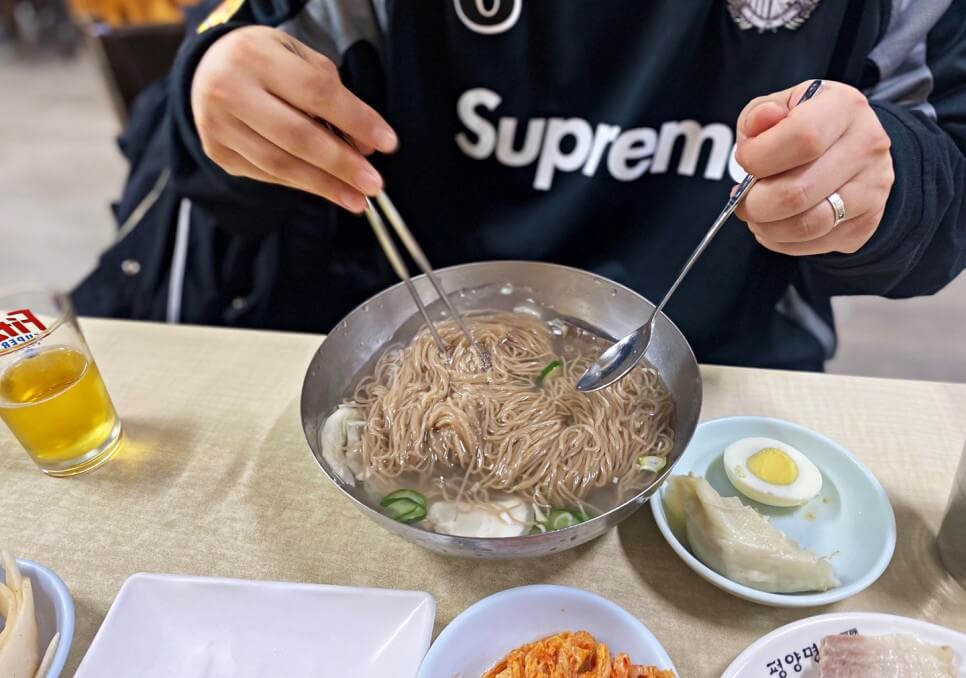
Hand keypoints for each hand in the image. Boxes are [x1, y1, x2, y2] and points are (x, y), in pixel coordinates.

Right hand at [191, 26, 397, 212]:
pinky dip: (302, 184)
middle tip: (374, 184)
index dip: (356, 120)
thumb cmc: (265, 62)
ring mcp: (219, 126)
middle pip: (297, 136)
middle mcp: (230, 91)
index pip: (317, 93)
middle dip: (342, 164)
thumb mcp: (299, 59)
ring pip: (281, 164)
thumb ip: (334, 95)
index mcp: (256, 57)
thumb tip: (363, 145)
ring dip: (325, 186)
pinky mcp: (219, 152)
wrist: (208, 68)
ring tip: (357, 199)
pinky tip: (327, 190)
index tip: (387, 143)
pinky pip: (268, 175)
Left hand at [733, 80, 894, 255]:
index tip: (745, 161)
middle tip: (743, 199)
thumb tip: (762, 121)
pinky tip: (775, 224)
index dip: (759, 158)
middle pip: (796, 193)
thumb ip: (760, 114)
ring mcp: (871, 190)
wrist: (854, 148)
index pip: (802, 139)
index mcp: (844, 107)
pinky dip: (781, 241)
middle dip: (754, 203)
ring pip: (805, 226)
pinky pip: (812, 244)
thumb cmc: (808, 125)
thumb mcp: (781, 106)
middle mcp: (866, 147)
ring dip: (765, 226)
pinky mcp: (865, 224)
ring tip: (756, 213)